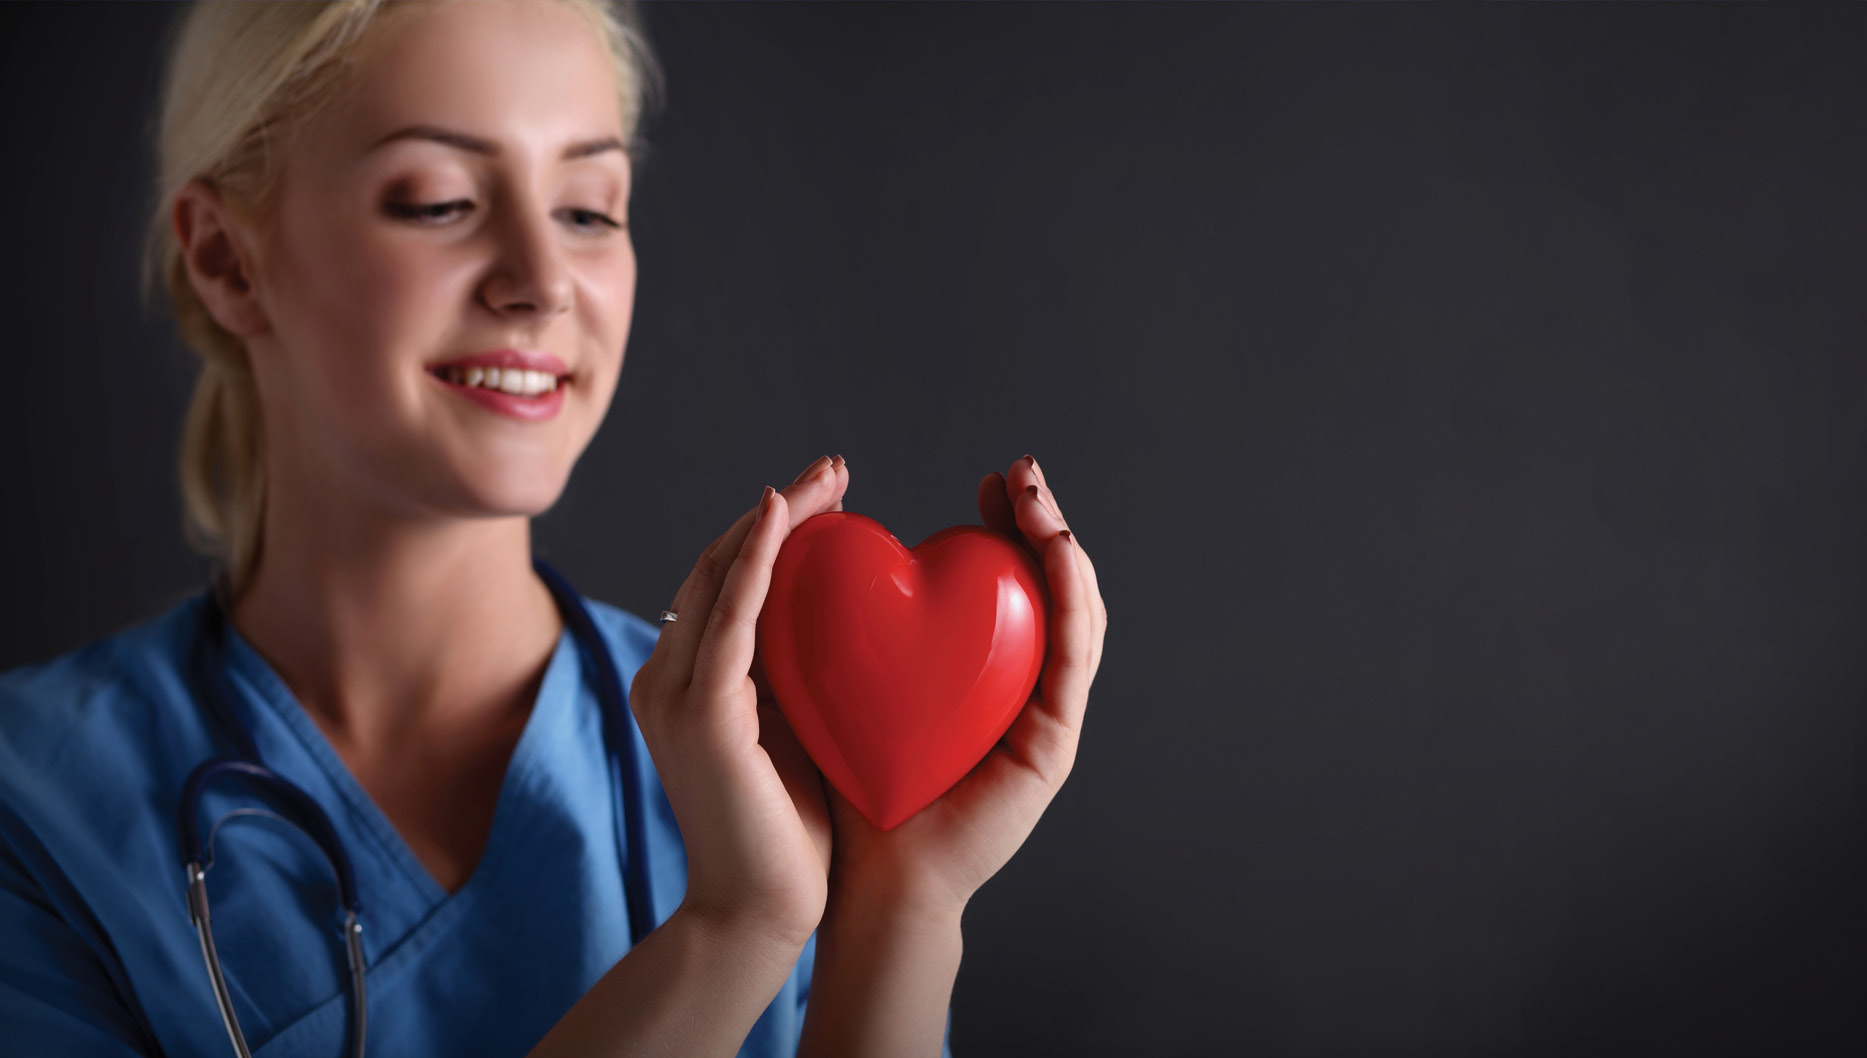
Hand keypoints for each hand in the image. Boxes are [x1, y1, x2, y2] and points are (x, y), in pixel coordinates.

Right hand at [628, 454, 849, 944]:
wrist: (758, 908)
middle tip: (835, 468)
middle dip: (778, 509)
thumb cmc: (786, 829)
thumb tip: (834, 619)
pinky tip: (783, 515)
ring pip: (719, 575)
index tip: (829, 493)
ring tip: (826, 477)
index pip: (725, 582)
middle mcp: (666, 676)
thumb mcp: (790, 729)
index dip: (772, 530)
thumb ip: (791, 674)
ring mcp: (674, 692)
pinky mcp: (699, 712)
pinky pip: (730, 616)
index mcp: (685, 681)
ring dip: (774, 517)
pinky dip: (754, 559)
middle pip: (718, 564)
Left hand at [820, 453, 1107, 915]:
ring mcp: (1047, 714)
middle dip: (1040, 519)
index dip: (1006, 525)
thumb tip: (825, 539)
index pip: (1009, 583)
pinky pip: (1075, 656)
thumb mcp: (848, 677)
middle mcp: (1024, 686)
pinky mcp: (1055, 741)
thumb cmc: (850, 780)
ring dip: (1062, 544)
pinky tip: (1056, 551)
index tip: (987, 479)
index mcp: (983, 670)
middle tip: (1021, 471)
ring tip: (1038, 498)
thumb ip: (850, 619)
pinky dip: (1072, 596)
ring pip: (1076, 611)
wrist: (868, 873)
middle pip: (1050, 586)